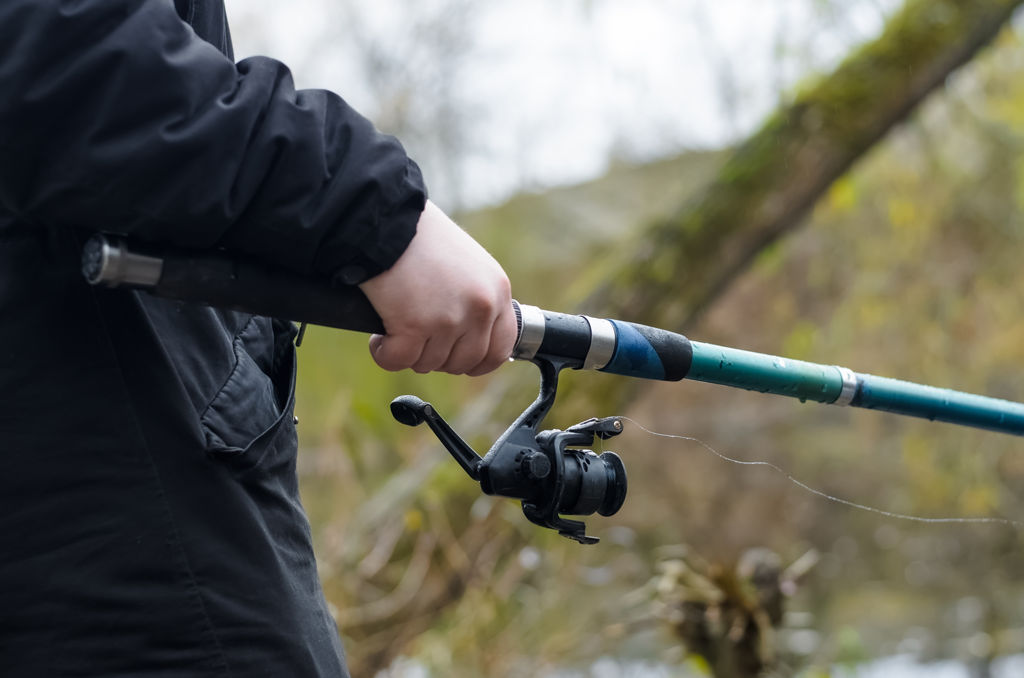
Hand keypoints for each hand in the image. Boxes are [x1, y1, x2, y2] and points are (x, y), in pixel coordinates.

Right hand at [359, 200, 516, 375]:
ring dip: (409, 352)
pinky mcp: (415, 325)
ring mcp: (450, 319)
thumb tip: (470, 337)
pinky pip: (398, 360)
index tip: (460, 361)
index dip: (478, 362)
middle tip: (418, 340)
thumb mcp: (469, 266)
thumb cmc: (419, 237)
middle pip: (464, 362)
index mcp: (497, 291)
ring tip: (396, 327)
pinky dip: (385, 354)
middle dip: (437, 358)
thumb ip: (476, 299)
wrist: (387, 219)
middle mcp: (480, 307)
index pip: (501, 348)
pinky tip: (380, 338)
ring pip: (429, 363)